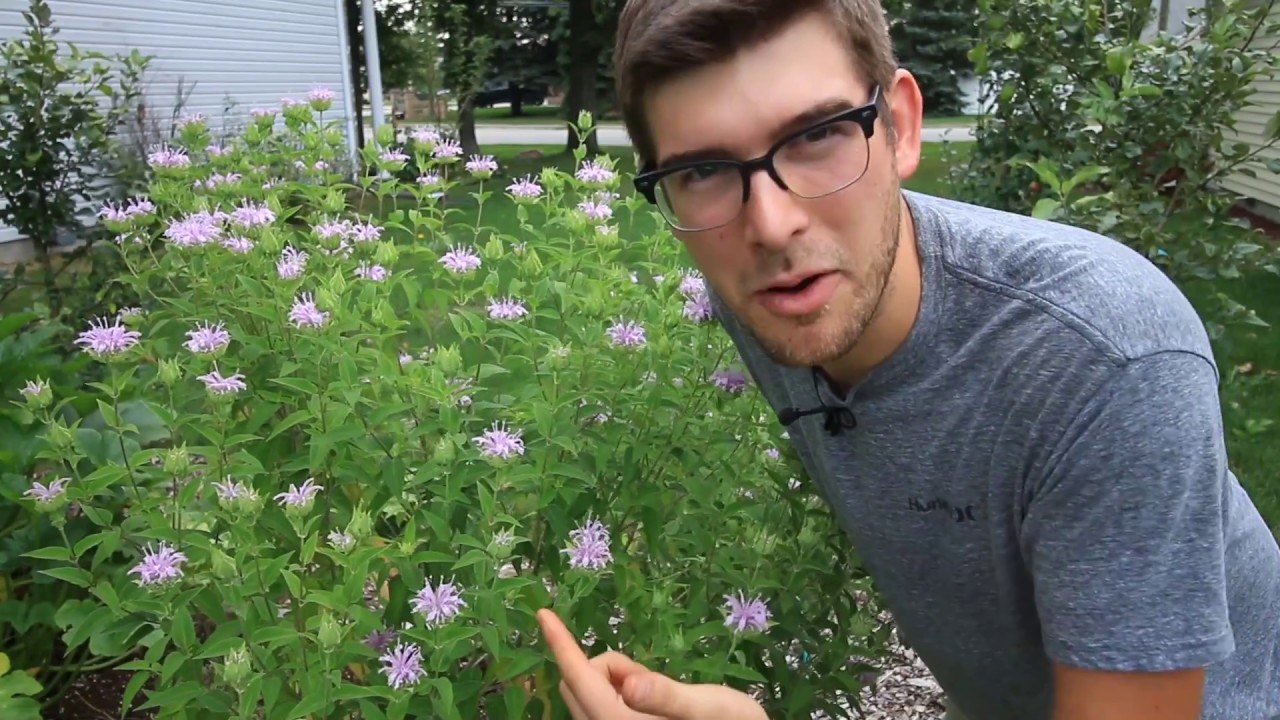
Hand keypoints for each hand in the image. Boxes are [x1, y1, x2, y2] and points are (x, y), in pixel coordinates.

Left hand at [537, 608, 768, 719]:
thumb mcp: (709, 707)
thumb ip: (667, 695)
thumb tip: (629, 683)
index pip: (580, 678)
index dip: (561, 644)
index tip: (543, 613)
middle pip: (580, 684)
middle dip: (607, 667)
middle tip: (652, 676)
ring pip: (590, 694)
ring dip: (616, 682)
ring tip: (663, 695)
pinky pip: (605, 704)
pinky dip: (622, 693)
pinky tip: (656, 706)